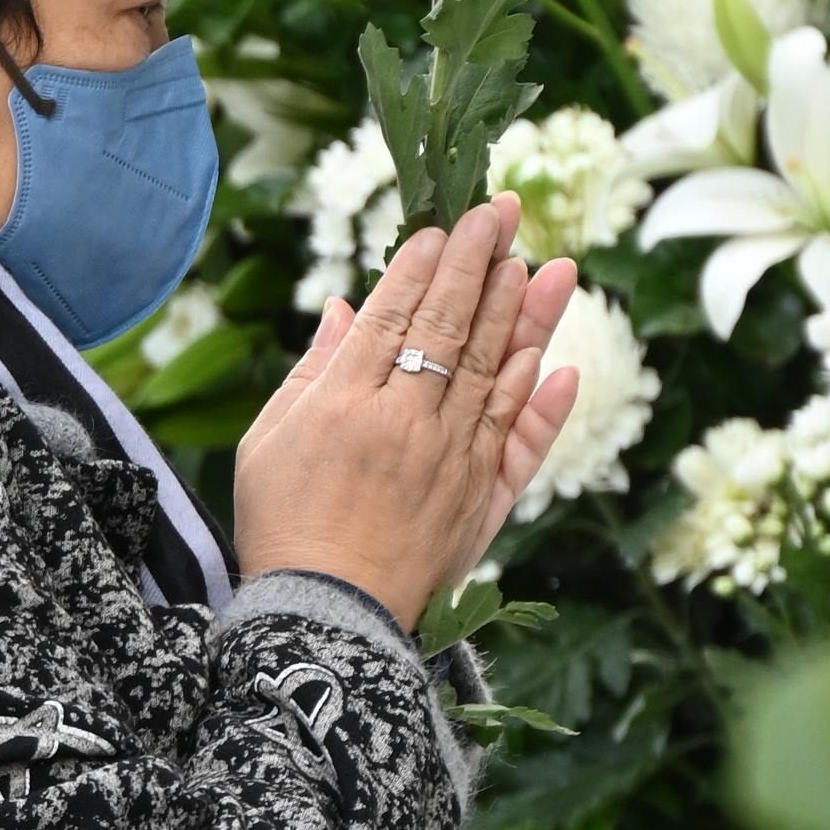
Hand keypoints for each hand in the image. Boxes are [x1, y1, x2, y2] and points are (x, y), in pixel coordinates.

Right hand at [231, 197, 581, 630]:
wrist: (325, 618)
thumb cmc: (283, 527)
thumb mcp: (269, 442)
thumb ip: (311, 372)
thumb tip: (344, 308)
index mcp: (346, 402)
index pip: (395, 314)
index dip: (421, 265)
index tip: (444, 224)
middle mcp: (408, 423)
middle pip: (452, 328)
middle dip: (479, 263)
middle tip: (503, 210)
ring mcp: (454, 461)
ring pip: (496, 372)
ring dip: (521, 315)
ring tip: (541, 265)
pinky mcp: (483, 500)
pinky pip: (522, 443)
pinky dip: (545, 405)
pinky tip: (560, 365)